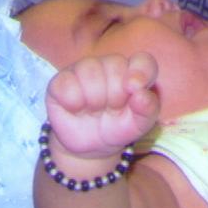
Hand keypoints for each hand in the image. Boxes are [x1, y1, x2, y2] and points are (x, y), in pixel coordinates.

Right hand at [45, 53, 160, 159]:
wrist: (90, 146)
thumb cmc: (118, 128)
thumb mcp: (139, 125)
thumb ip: (148, 109)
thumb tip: (142, 95)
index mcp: (133, 71)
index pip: (143, 61)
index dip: (140, 71)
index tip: (134, 88)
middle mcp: (109, 65)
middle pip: (115, 65)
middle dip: (116, 95)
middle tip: (112, 109)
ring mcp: (83, 69)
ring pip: (90, 71)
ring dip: (95, 99)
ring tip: (95, 110)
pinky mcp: (60, 81)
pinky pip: (66, 84)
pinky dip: (73, 101)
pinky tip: (76, 109)